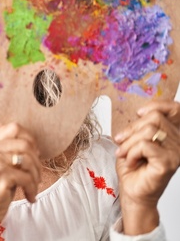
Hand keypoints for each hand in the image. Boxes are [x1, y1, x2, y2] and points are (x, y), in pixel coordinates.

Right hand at [0, 123, 41, 239]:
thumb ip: (6, 151)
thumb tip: (34, 145)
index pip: (13, 128)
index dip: (29, 138)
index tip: (33, 154)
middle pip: (24, 144)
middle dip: (36, 161)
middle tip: (36, 174)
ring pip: (28, 160)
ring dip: (36, 176)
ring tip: (33, 186)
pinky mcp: (0, 179)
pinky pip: (27, 178)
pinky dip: (33, 189)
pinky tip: (30, 196)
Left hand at [114, 100, 179, 234]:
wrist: (132, 191)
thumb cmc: (133, 167)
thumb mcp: (133, 139)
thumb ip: (140, 125)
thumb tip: (139, 111)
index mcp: (172, 134)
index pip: (174, 109)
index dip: (156, 105)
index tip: (138, 113)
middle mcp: (179, 142)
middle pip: (154, 118)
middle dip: (131, 129)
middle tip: (121, 142)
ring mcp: (176, 152)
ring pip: (147, 131)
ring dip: (129, 143)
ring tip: (125, 155)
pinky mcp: (168, 163)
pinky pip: (145, 145)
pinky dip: (131, 152)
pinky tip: (131, 162)